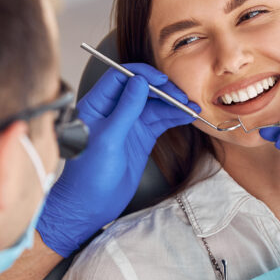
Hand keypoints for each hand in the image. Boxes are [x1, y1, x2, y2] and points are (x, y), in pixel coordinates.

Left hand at [36, 63, 197, 255]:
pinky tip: (187, 116)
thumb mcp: (108, 139)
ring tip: (191, 106)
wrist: (91, 205)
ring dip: (172, 104)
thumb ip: (125, 109)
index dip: (142, 74)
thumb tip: (139, 81)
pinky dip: (174, 118)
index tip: (162, 80)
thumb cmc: (88, 175)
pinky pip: (159, 121)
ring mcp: (128, 124)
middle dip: (163, 90)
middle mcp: (113, 111)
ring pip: (154, 105)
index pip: (120, 77)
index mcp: (96, 105)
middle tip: (182, 96)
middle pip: (141, 89)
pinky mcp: (140, 137)